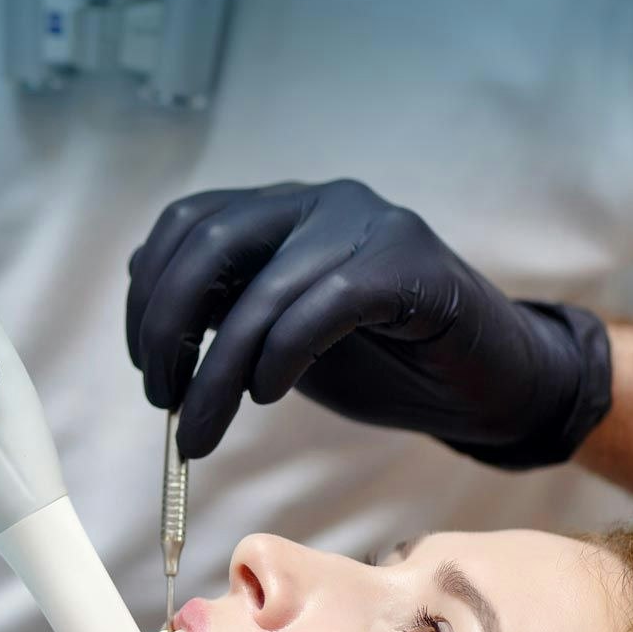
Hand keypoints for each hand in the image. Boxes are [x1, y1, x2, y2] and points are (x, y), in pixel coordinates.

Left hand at [127, 180, 610, 465]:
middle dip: (166, 328)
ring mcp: (368, 224)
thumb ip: (231, 318)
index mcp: (284, 211)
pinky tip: (268, 393)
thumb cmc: (386, 364)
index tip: (147, 367)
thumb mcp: (284, 340)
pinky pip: (324, 304)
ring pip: (262, 286)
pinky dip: (282, 355)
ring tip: (200, 431)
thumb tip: (158, 337)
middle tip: (163, 400)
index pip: (189, 224)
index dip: (150, 295)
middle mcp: (320, 200)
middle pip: (209, 241)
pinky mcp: (409, 264)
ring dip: (217, 370)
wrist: (485, 383)